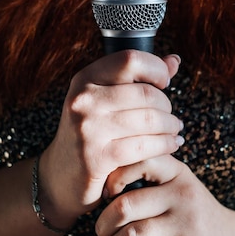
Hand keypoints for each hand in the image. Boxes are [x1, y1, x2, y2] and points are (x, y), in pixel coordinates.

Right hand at [39, 51, 183, 226]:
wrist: (59, 176)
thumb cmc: (90, 134)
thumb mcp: (105, 100)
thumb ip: (138, 78)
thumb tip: (174, 60)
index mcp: (85, 79)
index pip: (130, 59)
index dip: (156, 69)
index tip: (164, 83)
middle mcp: (83, 99)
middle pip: (146, 93)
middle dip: (167, 106)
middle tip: (171, 117)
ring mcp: (88, 128)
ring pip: (149, 120)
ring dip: (171, 127)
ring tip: (175, 130)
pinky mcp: (96, 157)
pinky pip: (144, 146)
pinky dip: (165, 145)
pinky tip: (171, 146)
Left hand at [95, 156, 234, 235]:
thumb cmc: (195, 216)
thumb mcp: (179, 188)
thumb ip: (150, 182)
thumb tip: (100, 191)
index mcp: (176, 172)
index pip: (138, 161)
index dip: (113, 177)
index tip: (105, 196)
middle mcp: (182, 193)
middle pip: (126, 205)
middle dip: (103, 225)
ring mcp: (189, 222)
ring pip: (133, 235)